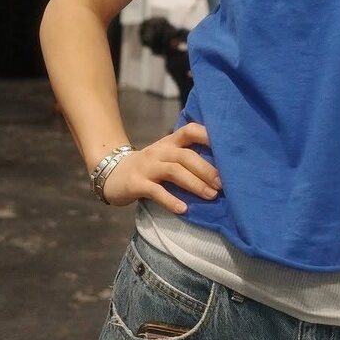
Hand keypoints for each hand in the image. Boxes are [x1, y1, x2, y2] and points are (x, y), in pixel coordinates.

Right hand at [101, 123, 221, 213]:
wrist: (113, 173)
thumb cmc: (149, 167)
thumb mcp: (166, 156)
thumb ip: (186, 158)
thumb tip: (221, 170)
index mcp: (170, 142)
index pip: (189, 130)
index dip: (208, 135)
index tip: (226, 146)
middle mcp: (160, 151)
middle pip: (186, 156)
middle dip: (206, 169)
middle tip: (223, 183)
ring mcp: (148, 166)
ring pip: (174, 171)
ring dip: (195, 184)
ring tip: (211, 196)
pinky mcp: (137, 183)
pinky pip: (156, 191)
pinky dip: (171, 200)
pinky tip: (184, 209)